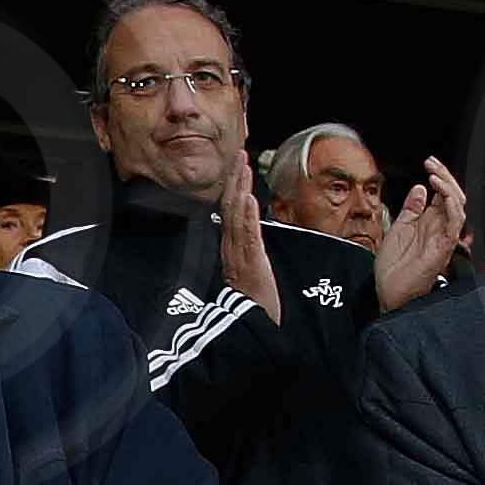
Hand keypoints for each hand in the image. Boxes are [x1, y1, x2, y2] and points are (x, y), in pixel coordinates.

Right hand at [216, 137, 285, 321]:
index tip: (237, 167)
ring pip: (237, 217)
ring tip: (243, 166)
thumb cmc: (254, 306)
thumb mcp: (250, 275)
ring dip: (240, 190)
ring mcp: (239, 256)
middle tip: (239, 153)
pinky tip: (249, 199)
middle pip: (230, 208)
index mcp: (231, 250)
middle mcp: (231, 249)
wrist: (253, 330)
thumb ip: (246, 256)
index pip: (230, 212)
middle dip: (235, 180)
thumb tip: (249, 237)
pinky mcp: (250, 264)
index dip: (233, 188)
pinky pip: (247, 236)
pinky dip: (247, 216)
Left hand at [375, 157, 464, 312]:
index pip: (442, 194)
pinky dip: (450, 204)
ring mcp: (444, 237)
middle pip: (453, 196)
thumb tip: (420, 188)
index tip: (429, 162)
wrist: (389, 291)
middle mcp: (440, 228)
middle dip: (445, 176)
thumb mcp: (398, 227)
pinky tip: (438, 192)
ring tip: (434, 175)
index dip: (439, 175)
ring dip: (448, 187)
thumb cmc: (393, 267)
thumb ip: (411, 208)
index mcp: (429, 222)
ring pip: (458, 206)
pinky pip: (455, 222)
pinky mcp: (444, 246)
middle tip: (432, 163)